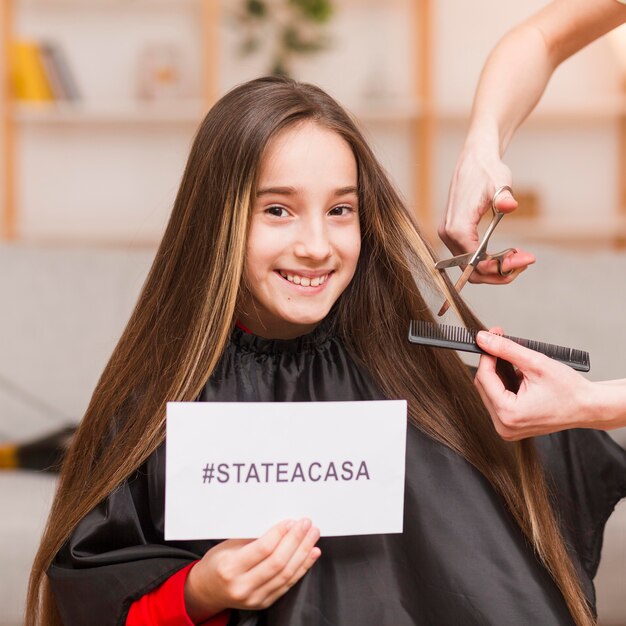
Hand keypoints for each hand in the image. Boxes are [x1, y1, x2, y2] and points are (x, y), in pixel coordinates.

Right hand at [185, 518, 320, 620]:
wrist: (207, 591)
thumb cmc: (218, 562)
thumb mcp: (228, 545)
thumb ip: (252, 538)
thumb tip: (281, 525)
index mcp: (230, 568)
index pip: (263, 549)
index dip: (280, 533)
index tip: (291, 521)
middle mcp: (242, 586)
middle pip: (278, 562)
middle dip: (296, 540)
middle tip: (306, 524)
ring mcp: (254, 598)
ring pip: (286, 574)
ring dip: (303, 552)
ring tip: (312, 535)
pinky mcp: (264, 603)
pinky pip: (288, 584)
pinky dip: (302, 567)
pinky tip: (311, 553)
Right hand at [440, 146, 534, 283]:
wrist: (474, 160)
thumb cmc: (487, 171)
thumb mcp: (500, 182)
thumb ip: (503, 196)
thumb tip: (509, 204)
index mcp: (457, 227)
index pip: (476, 262)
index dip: (501, 267)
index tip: (525, 259)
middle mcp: (448, 235)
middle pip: (470, 271)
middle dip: (498, 273)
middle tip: (524, 262)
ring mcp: (448, 236)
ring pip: (469, 268)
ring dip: (494, 269)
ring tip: (518, 258)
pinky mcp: (453, 235)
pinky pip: (468, 259)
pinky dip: (487, 262)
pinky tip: (506, 254)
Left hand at [473, 328, 594, 439]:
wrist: (589, 407)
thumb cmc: (570, 390)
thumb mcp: (536, 363)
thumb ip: (506, 349)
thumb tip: (483, 339)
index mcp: (509, 414)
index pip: (484, 378)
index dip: (487, 355)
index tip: (490, 338)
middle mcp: (504, 426)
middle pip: (484, 385)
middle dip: (491, 363)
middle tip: (500, 343)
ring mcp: (507, 428)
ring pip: (489, 392)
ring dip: (498, 374)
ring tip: (516, 363)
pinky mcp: (511, 426)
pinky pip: (498, 400)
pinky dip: (504, 386)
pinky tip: (518, 378)